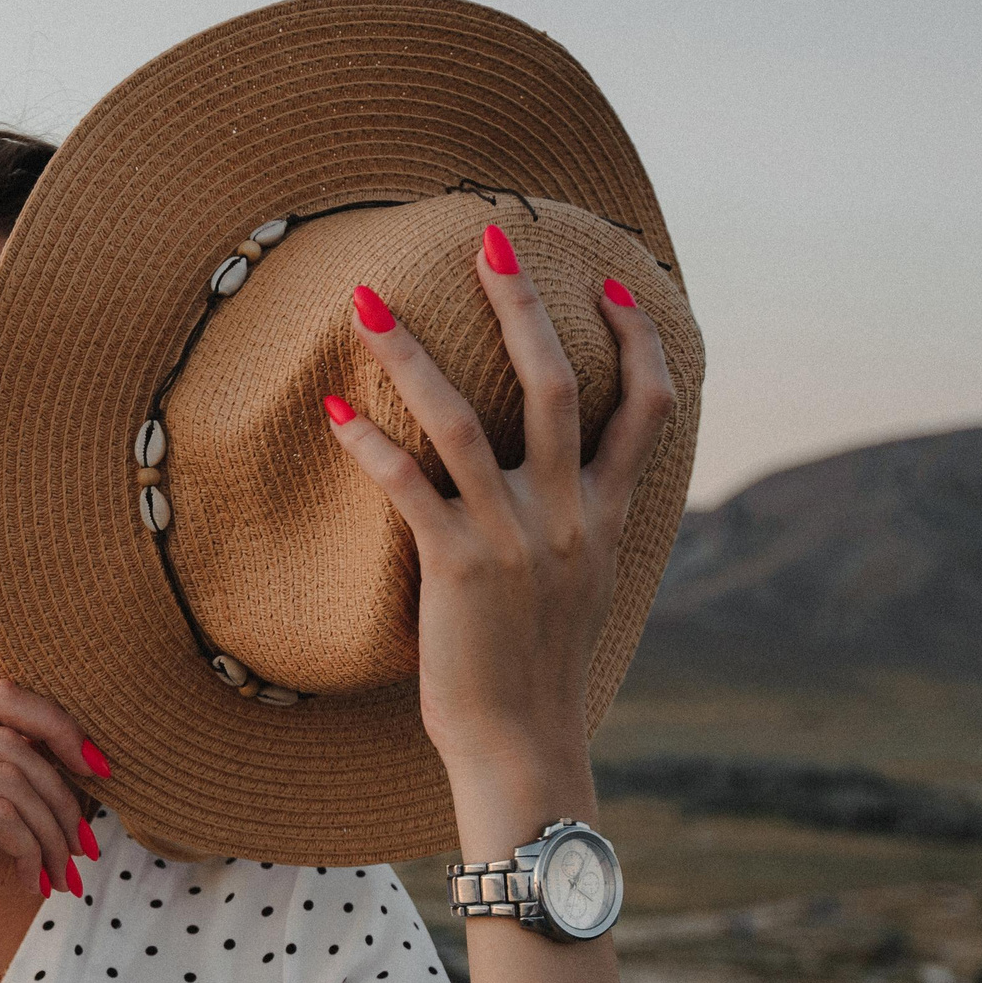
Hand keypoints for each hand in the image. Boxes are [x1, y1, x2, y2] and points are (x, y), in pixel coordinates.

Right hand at [0, 679, 100, 982]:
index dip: (57, 724)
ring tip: (63, 871)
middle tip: (86, 840)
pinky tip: (33, 882)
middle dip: (63, 788)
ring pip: (11, 777)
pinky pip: (0, 815)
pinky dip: (31, 848)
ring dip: (52, 829)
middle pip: (10, 734)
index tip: (96, 767)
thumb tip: (69, 749)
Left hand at [323, 226, 676, 772]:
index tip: (611, 284)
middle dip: (523, 304)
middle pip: (558, 383)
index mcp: (607, 518)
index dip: (636, 341)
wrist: (524, 746)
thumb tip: (563, 498)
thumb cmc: (540, 675)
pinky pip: (407, 487)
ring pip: (466, 419)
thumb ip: (575, 533)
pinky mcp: (458, 568)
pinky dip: (369, 445)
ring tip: (371, 304)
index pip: (647, 410)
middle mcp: (568, 517)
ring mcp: (514, 539)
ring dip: (412, 354)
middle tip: (490, 236)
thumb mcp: (580, 593)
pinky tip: (334, 414)